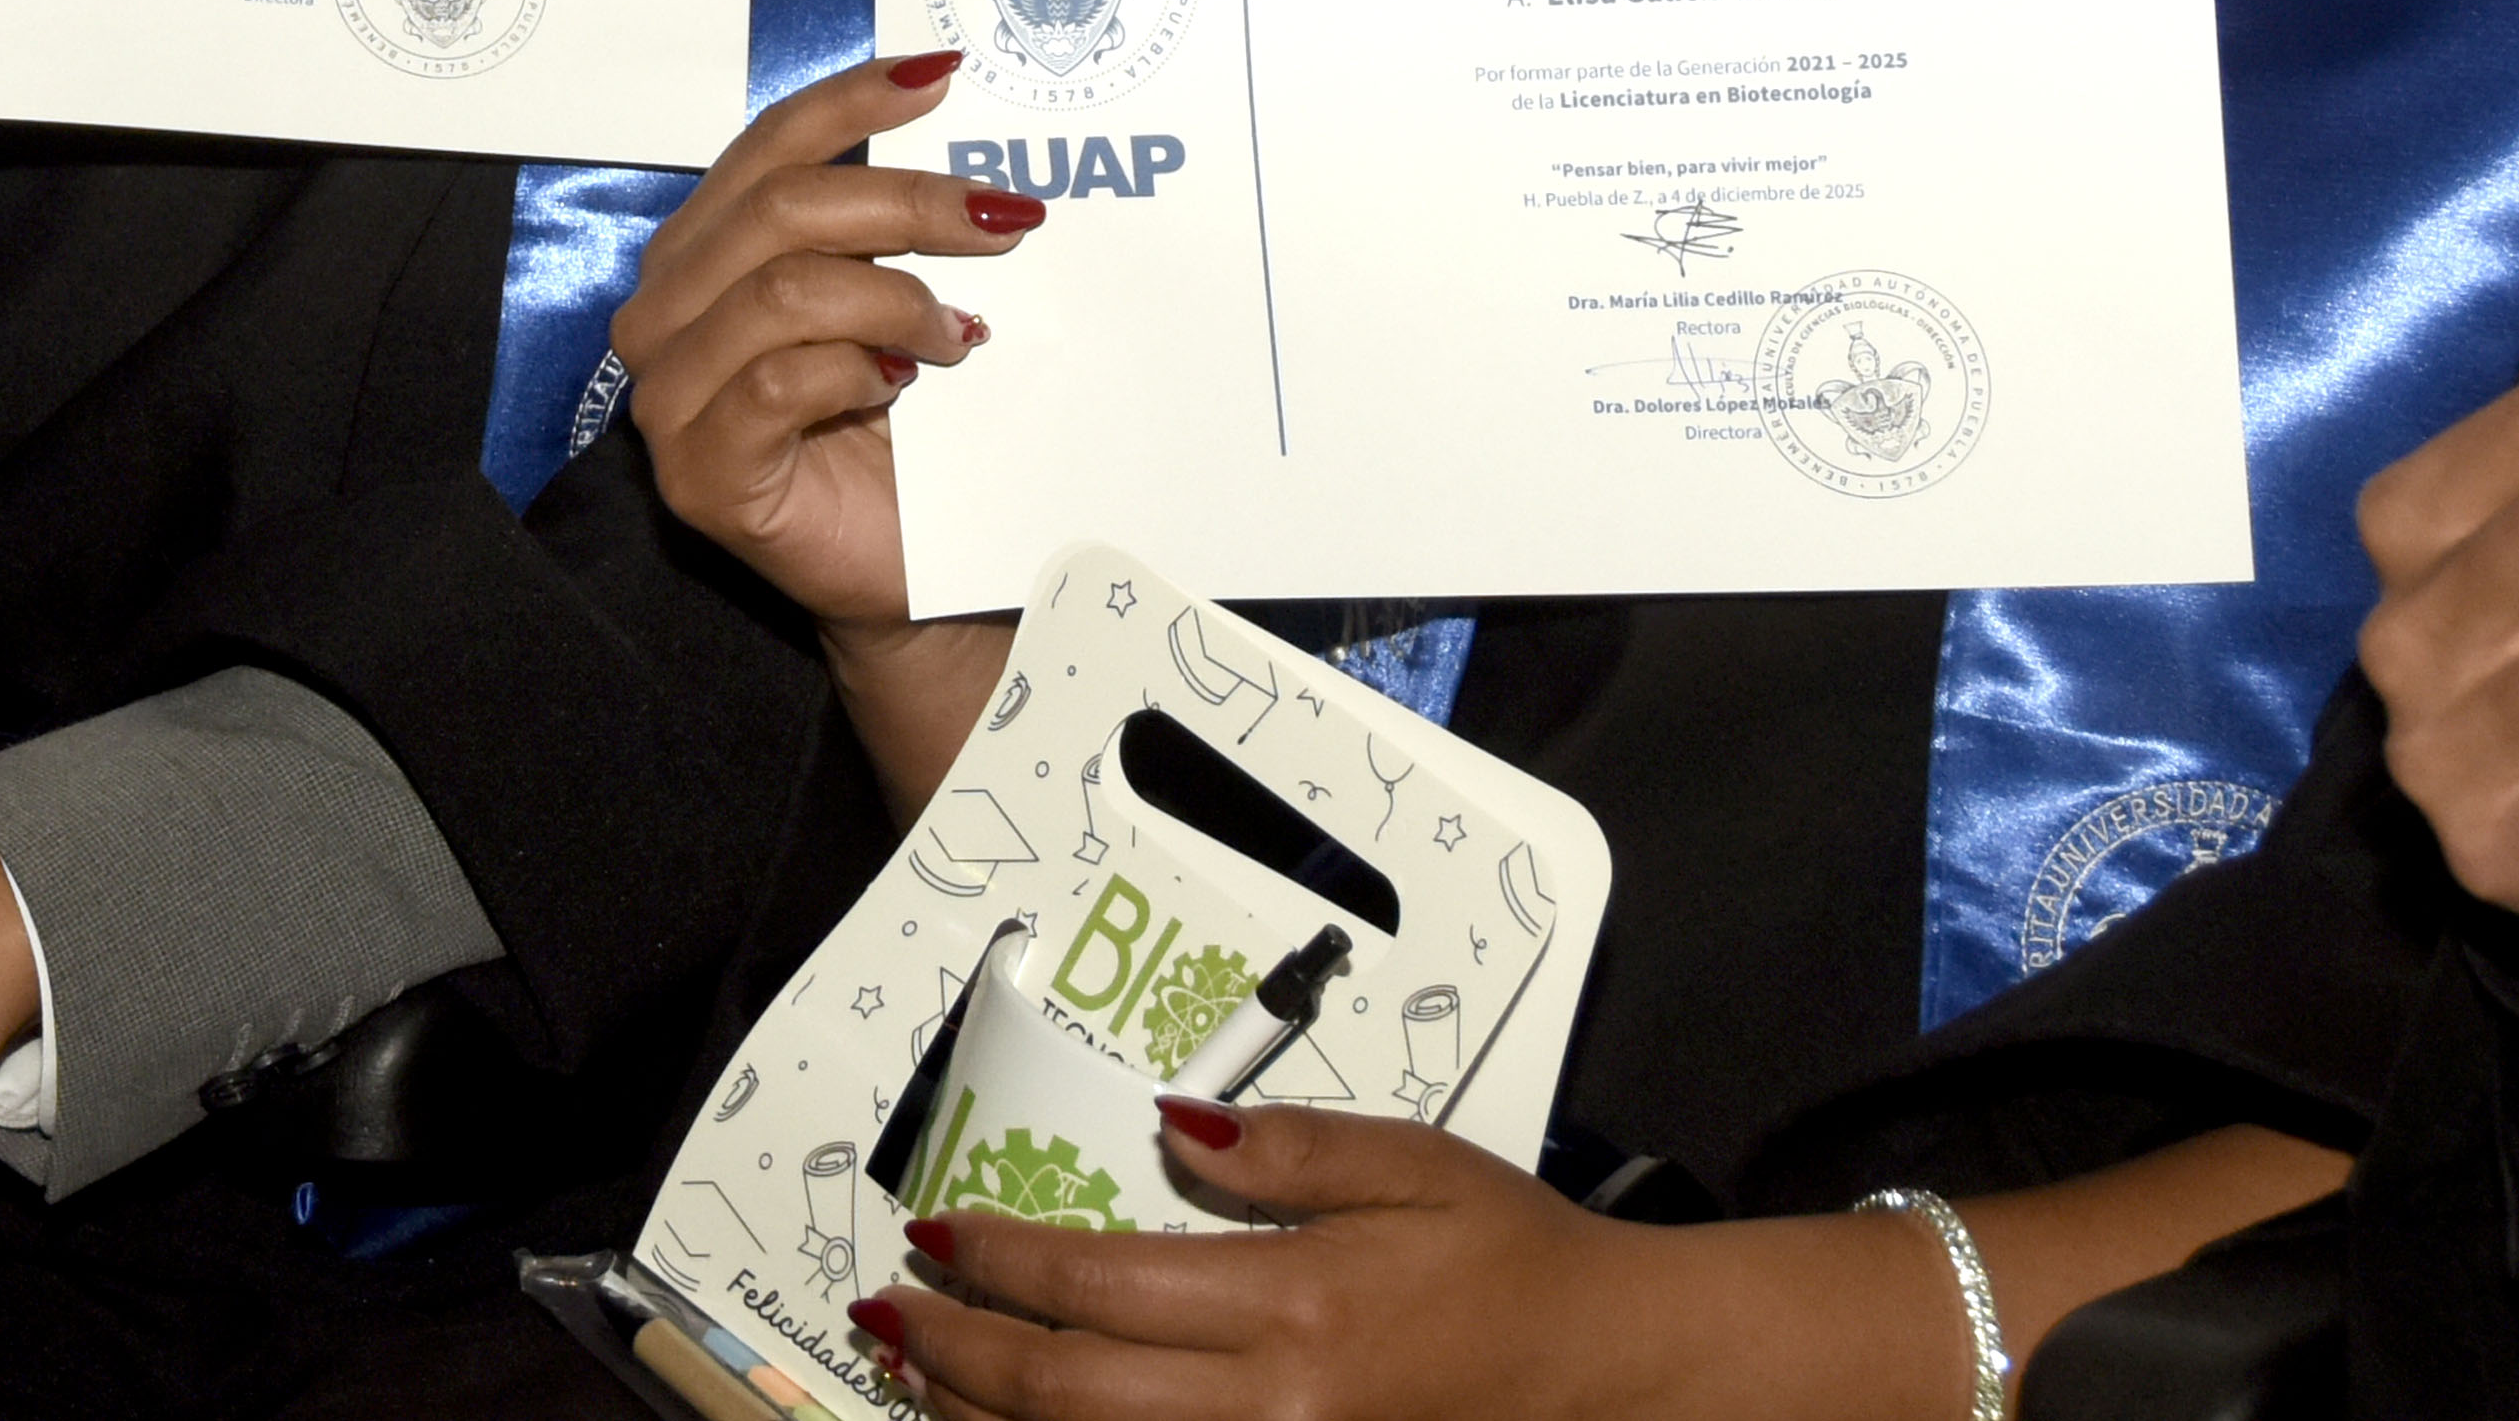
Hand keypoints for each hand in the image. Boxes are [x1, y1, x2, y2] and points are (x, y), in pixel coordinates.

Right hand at [611, 49, 1023, 630]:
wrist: (895, 570)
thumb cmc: (893, 433)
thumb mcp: (883, 301)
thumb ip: (880, 231)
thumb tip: (963, 146)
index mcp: (700, 252)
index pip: (764, 148)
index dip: (848, 101)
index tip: (940, 75)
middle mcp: (663, 311)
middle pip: (777, 211)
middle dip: (906, 202)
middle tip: (1006, 220)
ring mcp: (668, 395)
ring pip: (781, 293)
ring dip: (895, 301)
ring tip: (959, 336)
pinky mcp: (698, 472)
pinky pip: (779, 384)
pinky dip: (858, 370)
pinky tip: (904, 384)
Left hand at [853, 1105, 2335, 1420]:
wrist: (1634, 1377)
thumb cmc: (1524, 1261)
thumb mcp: (1414, 1165)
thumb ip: (1284, 1148)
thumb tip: (1170, 1126)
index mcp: (1291, 1307)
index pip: (1093, 1283)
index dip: (995, 1262)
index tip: (929, 1233)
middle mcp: (1274, 1408)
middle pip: (1067, 1392)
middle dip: (958, 1353)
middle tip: (883, 1313)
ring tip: (918, 1378)